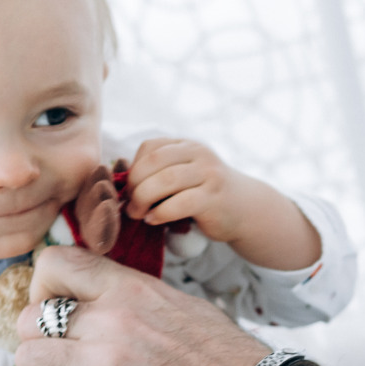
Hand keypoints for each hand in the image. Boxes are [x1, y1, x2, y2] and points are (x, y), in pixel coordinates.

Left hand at [13, 245, 331, 365]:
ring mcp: (106, 364)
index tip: (52, 318)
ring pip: (27, 363)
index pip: (57, 263)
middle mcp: (114, 320)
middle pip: (30, 319)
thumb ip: (139, 306)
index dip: (40, 289)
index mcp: (133, 292)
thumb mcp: (186, 311)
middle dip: (37, 351)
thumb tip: (108, 309)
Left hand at [124, 137, 321, 270]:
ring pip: (164, 181)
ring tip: (138, 214)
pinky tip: (154, 220)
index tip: (130, 190)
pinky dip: (160, 214)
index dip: (133, 169)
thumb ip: (158, 173)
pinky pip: (178, 203)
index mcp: (187, 145)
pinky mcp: (213, 198)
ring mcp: (208, 174)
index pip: (149, 148)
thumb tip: (119, 183)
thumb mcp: (184, 175)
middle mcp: (199, 154)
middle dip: (134, 186)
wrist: (245, 209)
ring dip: (143, 200)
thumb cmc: (204, 195)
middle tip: (129, 206)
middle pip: (153, 163)